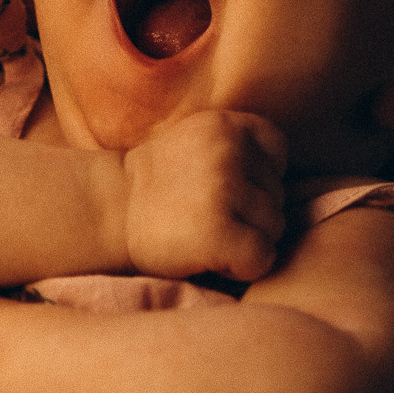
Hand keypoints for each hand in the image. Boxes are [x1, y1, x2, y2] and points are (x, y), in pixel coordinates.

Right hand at [122, 109, 286, 280]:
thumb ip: (239, 148)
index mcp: (226, 125)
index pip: (278, 153)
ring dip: (247, 241)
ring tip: (205, 235)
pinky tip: (210, 257)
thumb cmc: (155, 187)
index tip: (224, 191)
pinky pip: (262, 258)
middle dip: (251, 214)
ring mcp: (224, 190)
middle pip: (278, 195)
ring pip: (275, 228)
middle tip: (205, 216)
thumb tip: (288, 183)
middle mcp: (229, 152)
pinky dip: (242, 267)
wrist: (104, 212)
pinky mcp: (220, 231)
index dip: (258, 179)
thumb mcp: (197, 143)